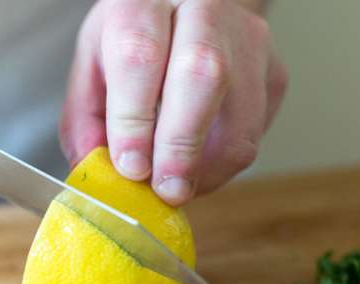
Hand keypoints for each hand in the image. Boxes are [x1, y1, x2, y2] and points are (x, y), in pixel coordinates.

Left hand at [60, 0, 285, 205]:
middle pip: (203, 76)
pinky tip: (198, 167)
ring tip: (177, 186)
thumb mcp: (92, 66)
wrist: (189, 12)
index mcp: (143, 5)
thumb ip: (86, 119)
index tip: (131, 167)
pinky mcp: (273, 74)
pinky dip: (223, 166)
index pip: (141, 57)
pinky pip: (254, 136)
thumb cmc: (136, 41)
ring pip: (240, 119)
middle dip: (181, 147)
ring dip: (207, 169)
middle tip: (166, 189)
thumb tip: (94, 170)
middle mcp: (203, 13)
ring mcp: (247, 43)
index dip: (134, 121)